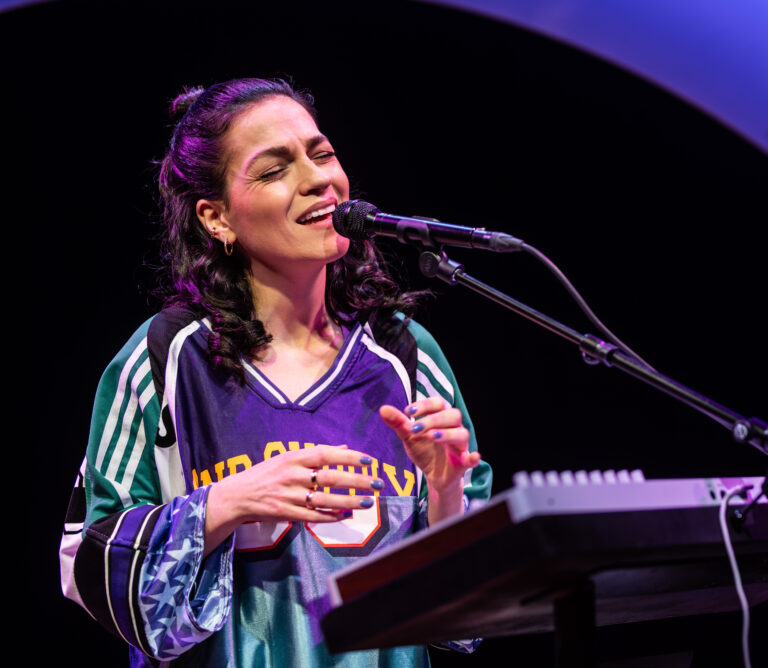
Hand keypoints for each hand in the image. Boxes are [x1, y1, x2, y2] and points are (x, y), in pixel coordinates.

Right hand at [204, 445, 380, 553]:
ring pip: (326, 500)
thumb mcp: (288, 458)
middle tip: (377, 483)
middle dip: (357, 481)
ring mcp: (289, 496)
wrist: (237, 496)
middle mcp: (292, 475)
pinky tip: (346, 515)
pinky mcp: (286, 514)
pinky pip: (314, 517)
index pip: (325, 454)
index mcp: (293, 458)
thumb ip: (316, 454)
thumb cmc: (266, 473)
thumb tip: (344, 447)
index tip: (368, 460)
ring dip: (350, 502)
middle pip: (330, 478)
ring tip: (369, 502)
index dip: (348, 457)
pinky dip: (332, 516)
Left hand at [379, 397, 480, 495]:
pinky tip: (471, 457)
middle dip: (434, 419)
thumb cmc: (425, 451)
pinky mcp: (463, 463)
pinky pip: (472, 459)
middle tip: (415, 427)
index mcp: (441, 419)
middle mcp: (454, 429)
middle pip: (453, 415)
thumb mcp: (409, 437)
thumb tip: (383, 409)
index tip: (409, 411)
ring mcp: (460, 446)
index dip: (425, 405)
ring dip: (447, 433)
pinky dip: (473, 457)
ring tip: (431, 436)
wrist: (434, 477)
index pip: (439, 403)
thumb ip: (398, 423)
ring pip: (462, 433)